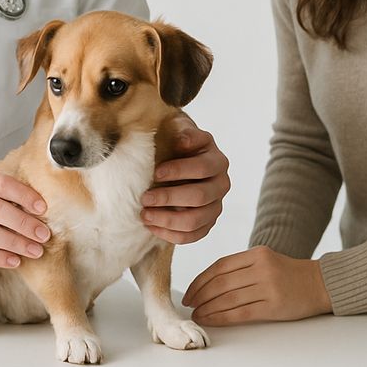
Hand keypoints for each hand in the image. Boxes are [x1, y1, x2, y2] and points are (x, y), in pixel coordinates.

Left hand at [140, 118, 229, 243]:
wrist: (183, 159)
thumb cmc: (178, 144)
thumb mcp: (181, 131)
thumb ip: (183, 132)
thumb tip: (182, 141)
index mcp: (217, 161)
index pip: (203, 168)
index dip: (179, 171)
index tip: (156, 172)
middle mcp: (221, 185)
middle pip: (200, 197)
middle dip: (169, 198)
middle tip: (144, 198)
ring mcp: (216, 206)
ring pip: (196, 221)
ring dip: (167, 220)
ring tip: (144, 215)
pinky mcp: (207, 223)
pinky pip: (192, 236)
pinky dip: (171, 235)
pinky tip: (151, 227)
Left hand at [183, 246, 331, 324]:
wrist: (320, 283)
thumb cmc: (288, 274)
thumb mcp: (265, 260)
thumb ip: (241, 267)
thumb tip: (207, 284)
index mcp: (257, 253)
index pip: (220, 266)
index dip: (201, 280)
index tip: (190, 291)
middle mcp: (261, 268)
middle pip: (221, 282)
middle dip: (200, 295)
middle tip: (189, 304)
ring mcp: (268, 287)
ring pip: (228, 298)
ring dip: (208, 308)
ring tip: (197, 314)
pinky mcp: (274, 306)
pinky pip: (240, 312)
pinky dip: (221, 317)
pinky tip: (211, 320)